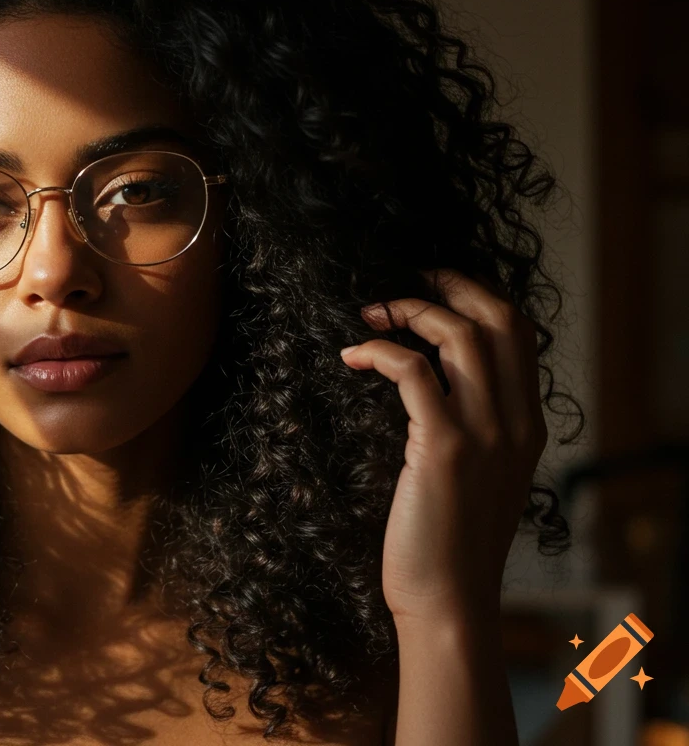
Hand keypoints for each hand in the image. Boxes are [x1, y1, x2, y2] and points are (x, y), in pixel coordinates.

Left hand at [340, 268, 548, 623]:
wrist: (448, 600)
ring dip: (409, 310)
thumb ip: (474, 428)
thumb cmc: (449, 541)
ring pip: (459, 334)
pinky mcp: (441, 447)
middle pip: (498, 318)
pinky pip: (413, 371)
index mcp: (527, 424)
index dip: (477, 295)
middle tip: (404, 279)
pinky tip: (352, 356)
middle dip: (450, 284)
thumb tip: (431, 383)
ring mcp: (483, 433)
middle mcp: (514, 422)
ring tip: (370, 314)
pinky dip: (379, 350)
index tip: (434, 284)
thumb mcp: (481, 476)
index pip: (519, 331)